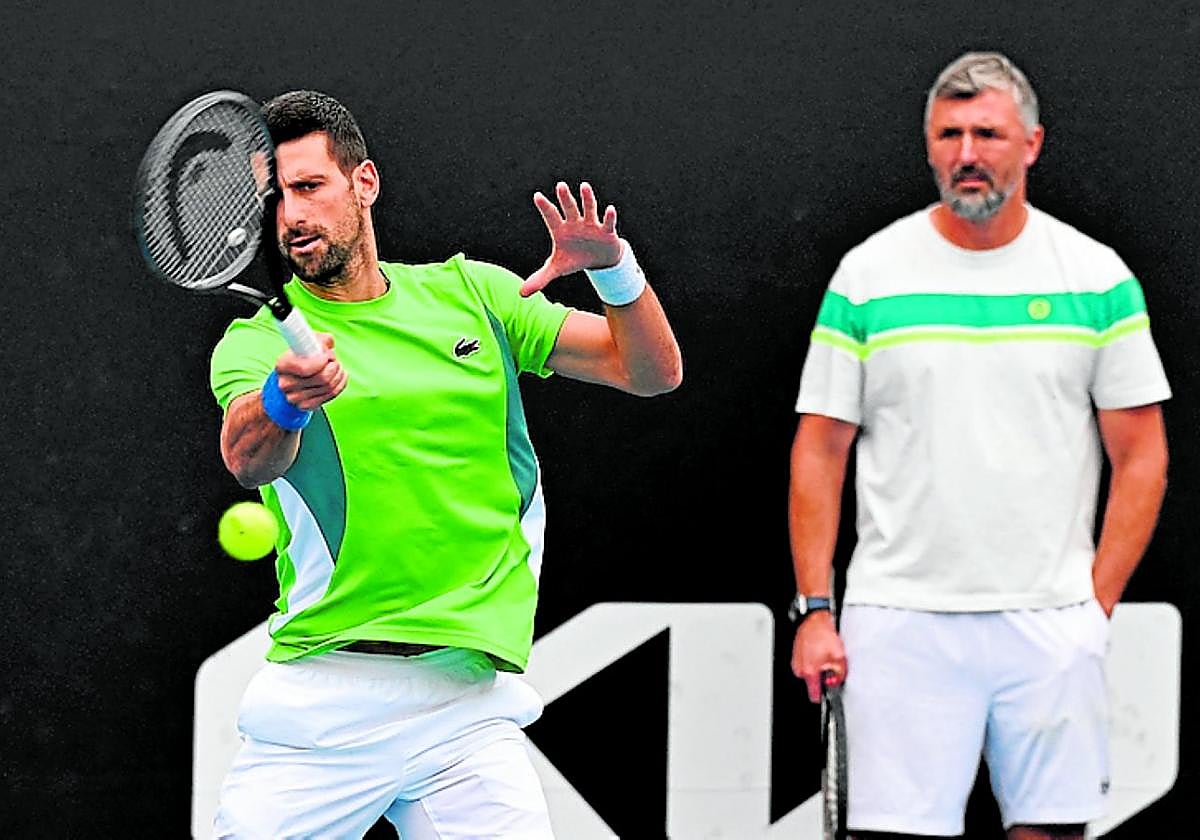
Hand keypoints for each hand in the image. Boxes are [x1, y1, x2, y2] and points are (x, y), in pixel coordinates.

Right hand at [274, 333, 346, 410]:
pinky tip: (338, 376)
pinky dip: (340, 384)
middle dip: (334, 366)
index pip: (305, 368)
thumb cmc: (302, 356)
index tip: (328, 355)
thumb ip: (321, 339)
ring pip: (330, 387)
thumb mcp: (309, 341)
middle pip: (322, 379)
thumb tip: (328, 345)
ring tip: (336, 366)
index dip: (323, 361)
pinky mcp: (306, 405)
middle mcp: (285, 384)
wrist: (293, 377)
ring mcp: (295, 398)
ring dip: (339, 374)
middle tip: (334, 361)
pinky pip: (332, 394)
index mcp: (282, 365)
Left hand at [520, 181, 622, 296]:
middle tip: (560, 186)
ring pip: (589, 208)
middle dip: (565, 198)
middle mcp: (575, 223)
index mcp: (561, 230)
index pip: (551, 216)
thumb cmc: (574, 259)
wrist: (598, 261)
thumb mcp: (557, 269)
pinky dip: (609, 216)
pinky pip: (607, 222)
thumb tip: (521, 294)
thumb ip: (540, 278)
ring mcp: (591, 225)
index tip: (537, 196)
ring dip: (587, 198)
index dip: (545, 207)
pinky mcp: (606, 231)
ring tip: (584, 186)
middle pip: (569, 208)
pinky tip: (610, 209)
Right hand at [791, 612, 847, 702]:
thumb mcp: (839, 657)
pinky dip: (812, 659)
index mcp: (809, 672)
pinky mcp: (796, 653)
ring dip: (817, 668)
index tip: (828, 694)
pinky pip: (805, 662)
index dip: (823, 696)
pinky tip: (819, 650)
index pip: (814, 695)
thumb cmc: (823, 634)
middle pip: (812, 683)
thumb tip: (836, 681)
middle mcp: (800, 668)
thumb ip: (839, 674)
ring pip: (809, 672)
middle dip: (822, 678)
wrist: (814, 619)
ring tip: (824, 655)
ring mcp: (796, 660)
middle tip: (830, 667)